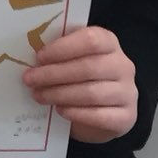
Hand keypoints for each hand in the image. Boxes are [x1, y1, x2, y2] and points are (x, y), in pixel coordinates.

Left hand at [23, 24, 136, 142]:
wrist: (106, 110)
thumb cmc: (82, 77)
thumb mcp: (74, 59)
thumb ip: (60, 53)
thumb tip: (31, 57)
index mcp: (109, 43)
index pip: (91, 40)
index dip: (63, 48)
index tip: (39, 57)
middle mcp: (123, 66)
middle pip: (88, 68)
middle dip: (54, 74)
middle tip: (30, 79)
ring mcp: (127, 92)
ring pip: (92, 93)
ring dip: (60, 94)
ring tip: (39, 96)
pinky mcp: (127, 117)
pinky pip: (100, 116)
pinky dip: (76, 113)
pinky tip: (60, 110)